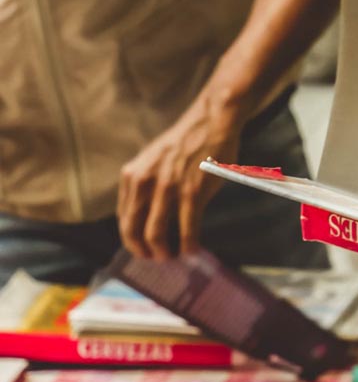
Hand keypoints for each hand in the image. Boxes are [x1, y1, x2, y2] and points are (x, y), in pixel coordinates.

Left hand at [117, 93, 245, 258]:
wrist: (210, 123)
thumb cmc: (184, 143)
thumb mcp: (152, 160)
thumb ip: (145, 185)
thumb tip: (146, 215)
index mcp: (132, 176)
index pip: (123, 218)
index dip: (132, 240)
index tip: (143, 249)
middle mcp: (144, 183)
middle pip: (133, 230)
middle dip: (143, 251)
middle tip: (155, 258)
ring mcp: (168, 189)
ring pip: (156, 233)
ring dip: (163, 252)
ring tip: (172, 257)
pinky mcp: (192, 193)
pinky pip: (186, 228)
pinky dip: (188, 244)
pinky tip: (191, 251)